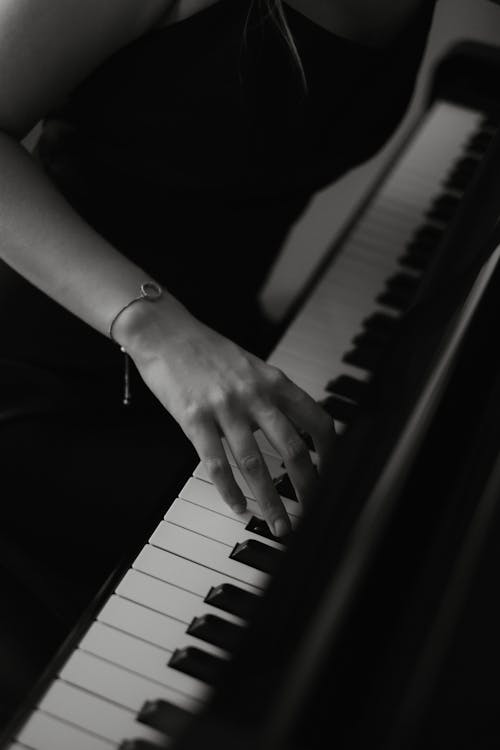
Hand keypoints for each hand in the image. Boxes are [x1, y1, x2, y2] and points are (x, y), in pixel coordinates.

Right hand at [122, 303, 334, 536]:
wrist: (166, 333)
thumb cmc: (207, 351)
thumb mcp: (252, 366)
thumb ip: (272, 395)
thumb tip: (294, 429)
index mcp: (273, 381)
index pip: (316, 420)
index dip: (330, 451)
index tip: (331, 472)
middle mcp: (254, 395)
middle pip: (292, 448)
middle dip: (307, 485)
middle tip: (313, 510)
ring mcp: (224, 408)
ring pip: (255, 463)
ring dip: (270, 500)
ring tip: (279, 523)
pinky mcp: (194, 419)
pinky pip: (216, 463)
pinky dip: (229, 491)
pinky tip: (237, 506)